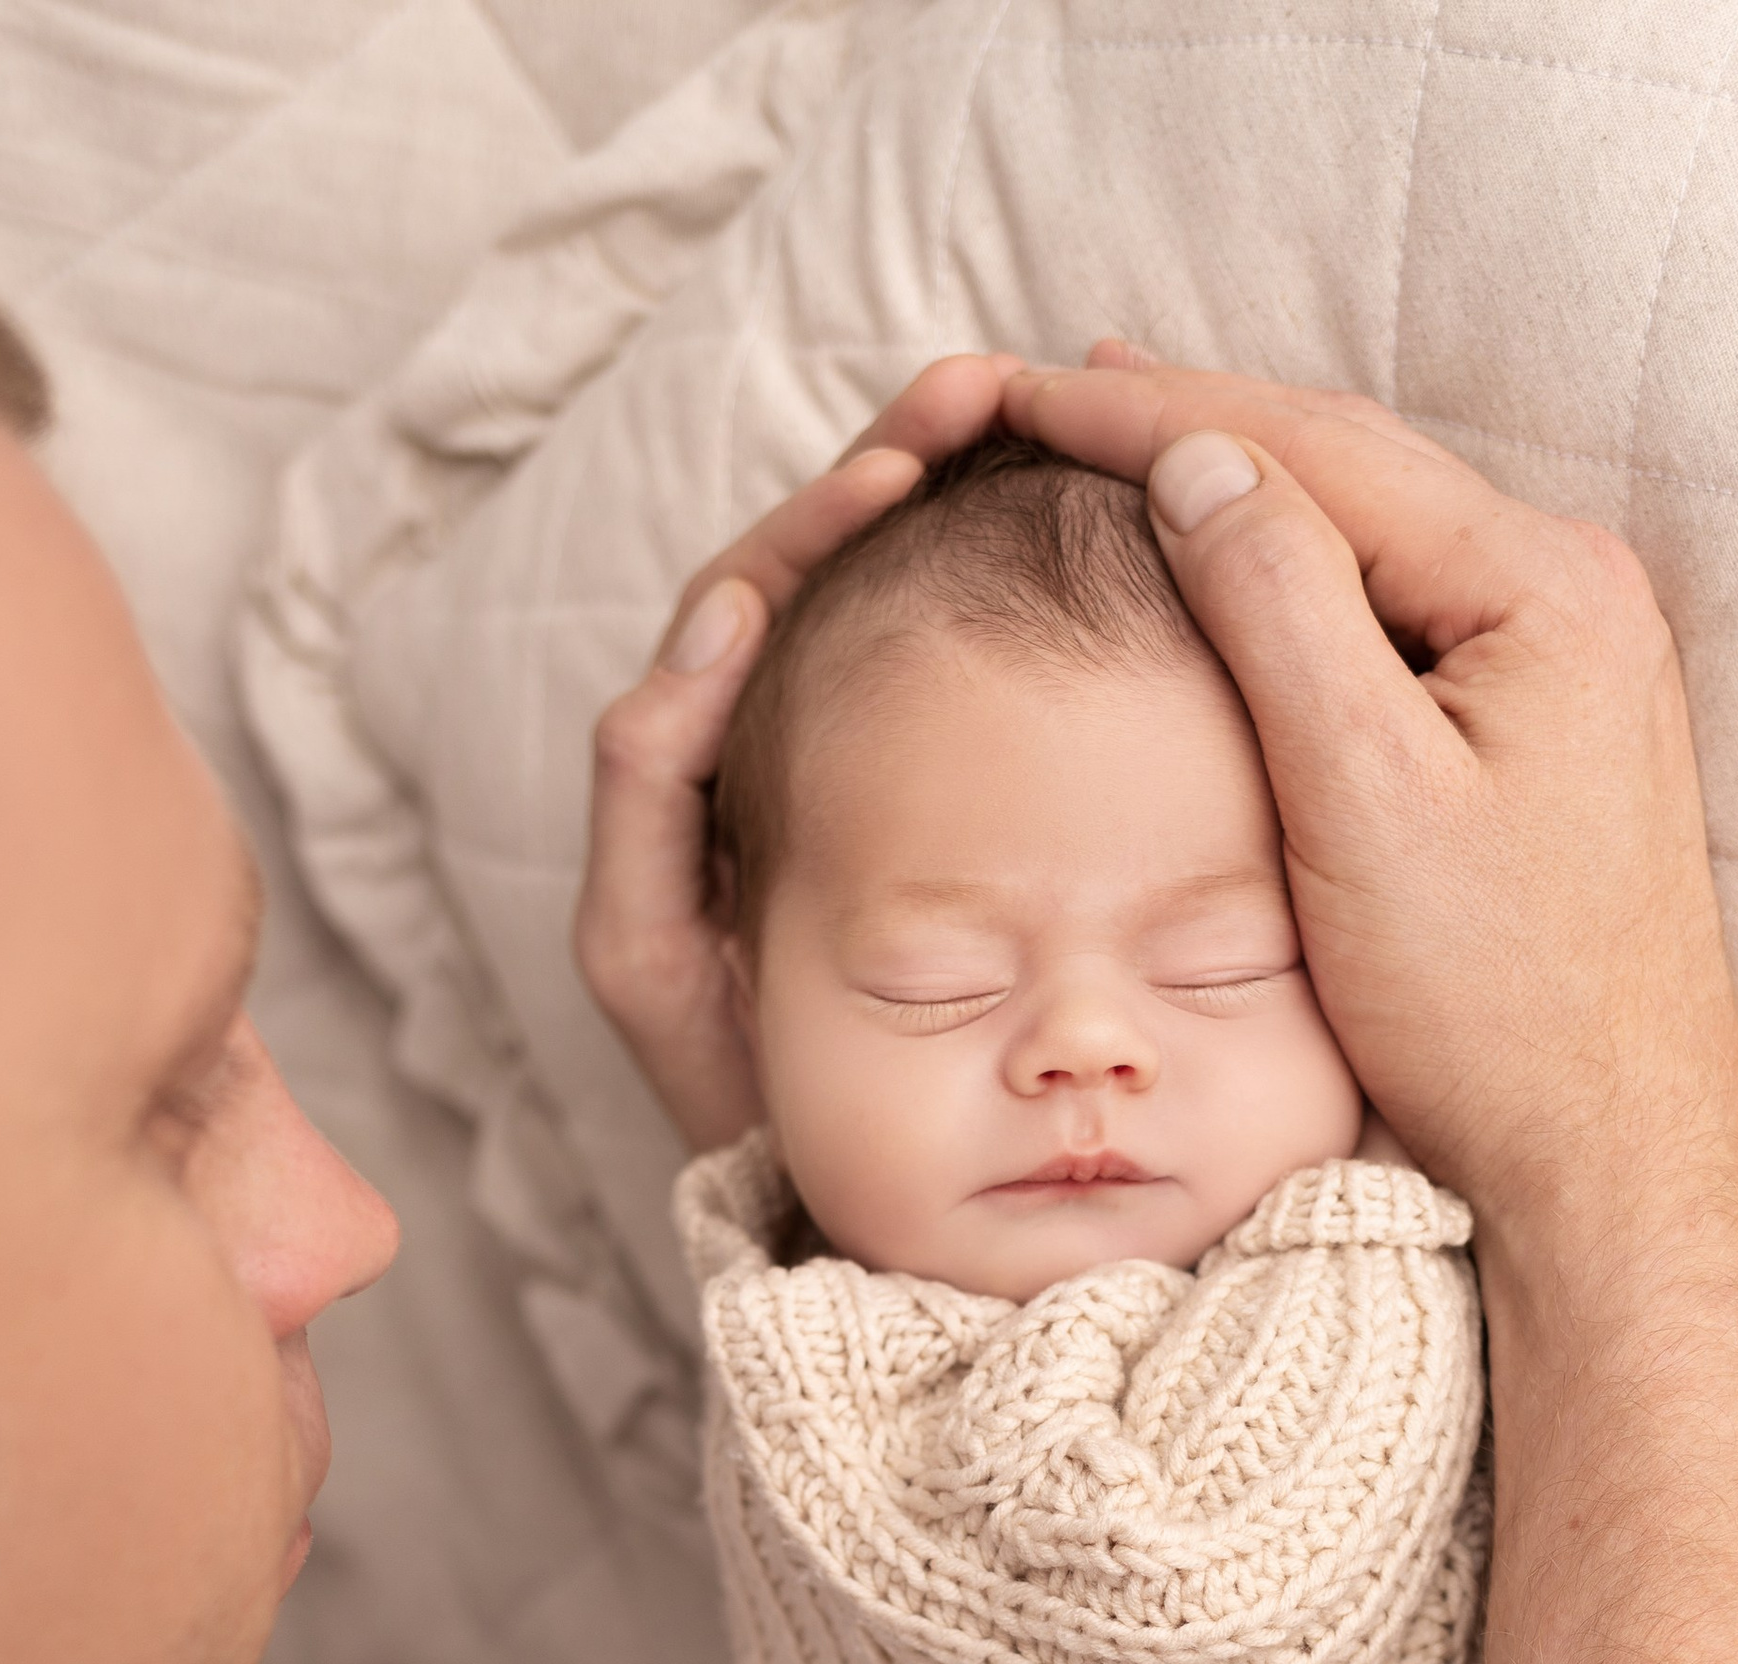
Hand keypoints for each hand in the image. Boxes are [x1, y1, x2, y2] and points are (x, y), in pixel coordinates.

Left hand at [573, 352, 1020, 1150]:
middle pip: (837, 569)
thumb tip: (712, 625)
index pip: (754, 596)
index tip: (895, 460)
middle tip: (983, 389)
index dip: (818, 519)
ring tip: (1032, 423)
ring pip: (913, 605)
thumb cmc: (748, 1099)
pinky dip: (1021, 595)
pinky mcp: (970, 815)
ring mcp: (885, 775)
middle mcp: (789, 748)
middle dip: (903, 464)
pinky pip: (982, 679)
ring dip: (966, 504)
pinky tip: (1091, 542)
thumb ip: (646, 803)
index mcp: (714, 765)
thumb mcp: (654, 959)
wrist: (862, 1200)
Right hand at [1004, 344, 1737, 1283]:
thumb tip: (1199, 460)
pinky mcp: (1542, 733)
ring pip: (1372, 536)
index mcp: (1538, 590)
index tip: (1028, 390)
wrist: (1605, 1156)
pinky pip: (1395, 611)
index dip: (1162, 415)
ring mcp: (1564, 664)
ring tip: (1131, 448)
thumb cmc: (1492, 1008)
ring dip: (1247, 492)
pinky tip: (1235, 576)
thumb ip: (1282, 614)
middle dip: (1202, 426)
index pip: (1317, 453)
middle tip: (1058, 385)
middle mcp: (1569, 596)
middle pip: (1352, 470)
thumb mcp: (1362, 800)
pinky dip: (1297, 578)